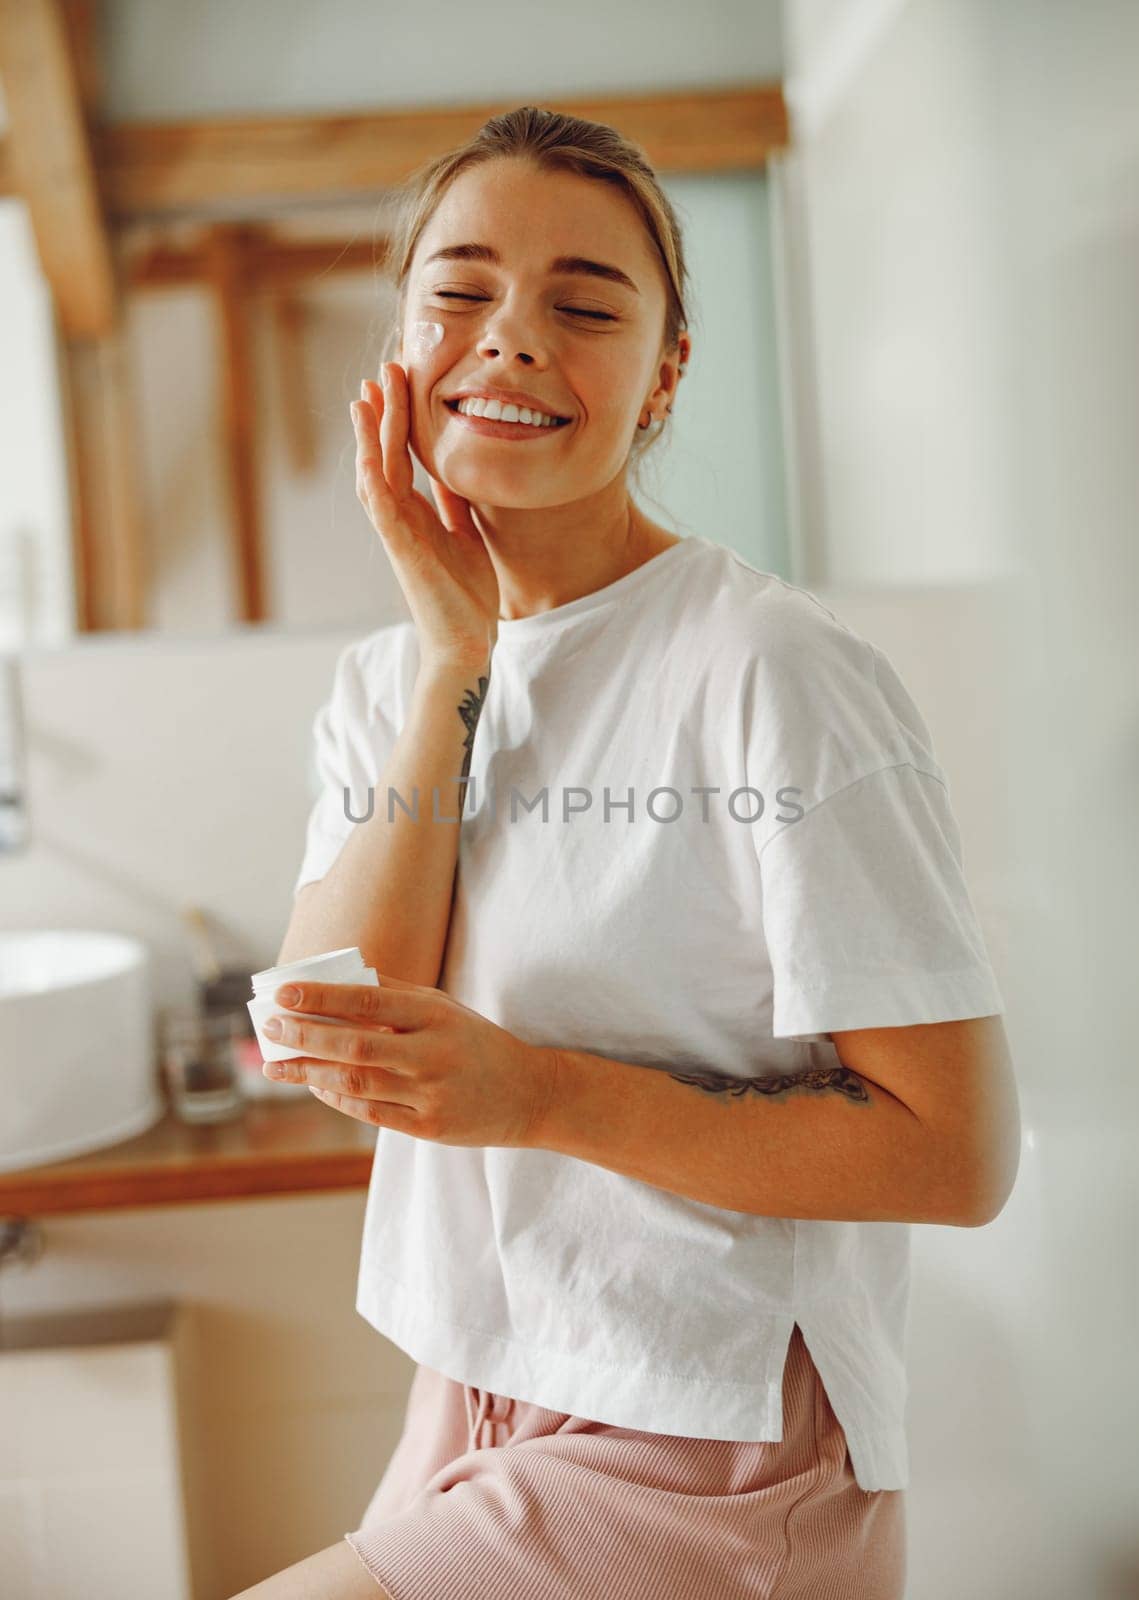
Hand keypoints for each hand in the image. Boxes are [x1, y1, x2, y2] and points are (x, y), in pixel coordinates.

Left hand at [260, 974, 558, 1148]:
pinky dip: (336, 1098)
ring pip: (356, 1082)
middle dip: (304, 1036)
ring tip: (275, 1064)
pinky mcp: (429, 1128)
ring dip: (309, 1072)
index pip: (367, 1000)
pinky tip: (314, 1084)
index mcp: (435, 1014)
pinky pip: (370, 1113)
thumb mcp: (445, 1009)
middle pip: (354, 1044)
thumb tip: (339, 978)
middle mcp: (432, 1053)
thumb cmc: (477, 1043)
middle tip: (269, 1028)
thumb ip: (396, 994)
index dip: (320, 997)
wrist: (530, 1095)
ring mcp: (430, 1094)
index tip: (282, 994)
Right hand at [353, 367, 500, 670]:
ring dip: (371, 436)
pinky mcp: (402, 552)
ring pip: (376, 473)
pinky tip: (368, 456)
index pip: (403, 455)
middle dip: (383, 412)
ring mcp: (398, 533)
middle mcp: (401, 518)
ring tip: (367, 396)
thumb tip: (455, 472)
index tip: (399, 381)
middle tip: (383, 369)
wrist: (467, 640)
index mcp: (417, 512)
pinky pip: (383, 511)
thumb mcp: (466, 534)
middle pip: (384, 454)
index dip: (399, 419)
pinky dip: (374, 481)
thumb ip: (455, 504)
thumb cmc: (466, 594)